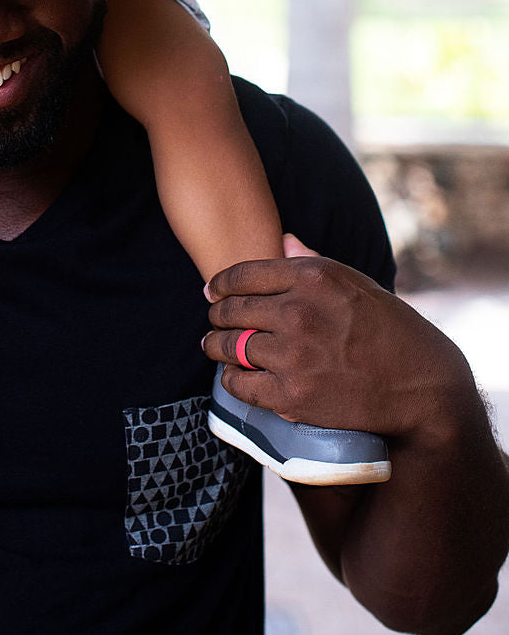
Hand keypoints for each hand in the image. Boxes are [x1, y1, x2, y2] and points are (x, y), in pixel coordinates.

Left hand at [202, 235, 473, 442]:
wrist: (422, 386)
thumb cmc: (391, 329)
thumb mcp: (356, 282)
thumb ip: (313, 262)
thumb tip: (283, 240)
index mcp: (313, 277)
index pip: (243, 274)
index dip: (221, 284)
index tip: (212, 292)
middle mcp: (298, 311)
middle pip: (232, 309)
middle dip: (218, 315)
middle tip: (215, 321)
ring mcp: (292, 354)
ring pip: (229, 346)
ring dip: (217, 347)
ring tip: (214, 346)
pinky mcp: (291, 394)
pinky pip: (239, 384)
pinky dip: (232, 380)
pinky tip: (234, 376)